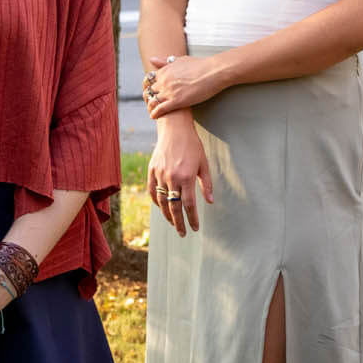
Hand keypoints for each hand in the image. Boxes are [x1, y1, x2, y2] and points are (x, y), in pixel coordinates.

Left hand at [145, 54, 224, 117]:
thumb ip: (164, 62)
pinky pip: (160, 109)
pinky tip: (154, 117)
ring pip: (153, 101)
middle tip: (150, 103)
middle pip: (149, 92)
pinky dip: (155, 113)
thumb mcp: (179, 60)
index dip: (148, 87)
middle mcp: (164, 81)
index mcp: (164, 71)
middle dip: (148, 98)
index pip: (148, 80)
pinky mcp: (177, 101)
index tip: (150, 92)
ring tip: (152, 111)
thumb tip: (151, 60)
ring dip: (150, 107)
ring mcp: (169, 91)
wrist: (213, 72)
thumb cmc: (199, 65)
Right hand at [146, 113, 212, 236]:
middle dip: (179, 223)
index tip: (195, 228)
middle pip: (174, 207)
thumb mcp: (203, 164)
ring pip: (162, 201)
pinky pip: (152, 191)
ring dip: (167, 215)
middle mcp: (172, 178)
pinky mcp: (152, 170)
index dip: (192, 218)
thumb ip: (207, 184)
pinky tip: (162, 208)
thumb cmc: (193, 146)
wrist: (174, 129)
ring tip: (174, 223)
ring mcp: (159, 174)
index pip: (189, 205)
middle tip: (183, 234)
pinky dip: (157, 202)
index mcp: (186, 177)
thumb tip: (210, 202)